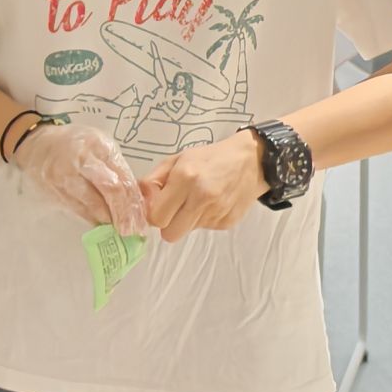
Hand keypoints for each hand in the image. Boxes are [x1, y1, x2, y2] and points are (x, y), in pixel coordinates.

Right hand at [12, 121, 148, 236]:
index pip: (122, 178)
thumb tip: (138, 202)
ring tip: (118, 228)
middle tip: (132, 231)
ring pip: (92, 205)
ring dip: (108, 220)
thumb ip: (118, 170)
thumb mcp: (100, 147)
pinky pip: (77, 209)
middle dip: (124, 214)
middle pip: (110, 191)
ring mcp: (63, 175)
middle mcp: (81, 159)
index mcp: (98, 145)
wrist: (37, 144)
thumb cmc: (75, 145)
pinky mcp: (53, 189)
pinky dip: (91, 218)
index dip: (134, 203)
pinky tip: (100, 222)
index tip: (142, 220)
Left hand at [140, 133, 267, 242]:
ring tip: (195, 200)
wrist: (252, 161)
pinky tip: (210, 203)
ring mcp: (217, 213)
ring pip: (187, 231)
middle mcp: (202, 198)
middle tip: (172, 208)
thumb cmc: (209, 158)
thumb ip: (153, 180)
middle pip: (170, 234)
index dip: (152, 213)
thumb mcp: (176, 160)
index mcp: (185, 178)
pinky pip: (204, 228)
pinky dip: (202, 219)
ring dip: (185, 220)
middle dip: (167, 224)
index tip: (156, 205)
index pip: (156, 217)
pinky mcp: (228, 223)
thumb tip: (139, 198)